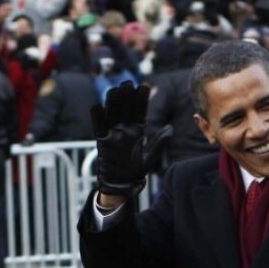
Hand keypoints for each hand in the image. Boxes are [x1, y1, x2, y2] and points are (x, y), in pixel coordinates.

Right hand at [91, 81, 169, 198]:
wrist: (122, 184)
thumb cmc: (136, 170)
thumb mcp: (151, 156)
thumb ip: (160, 142)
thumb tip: (171, 127)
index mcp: (136, 131)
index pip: (139, 112)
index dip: (141, 100)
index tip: (144, 87)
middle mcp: (124, 130)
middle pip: (125, 110)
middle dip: (126, 97)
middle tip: (128, 83)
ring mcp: (112, 134)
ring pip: (112, 115)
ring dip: (113, 103)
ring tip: (115, 90)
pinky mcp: (102, 142)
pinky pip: (99, 128)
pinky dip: (97, 118)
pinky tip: (97, 106)